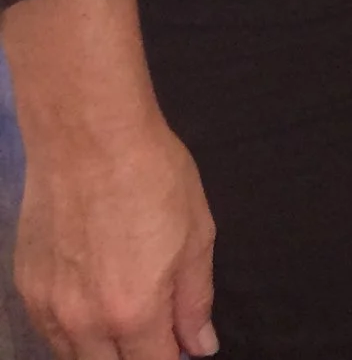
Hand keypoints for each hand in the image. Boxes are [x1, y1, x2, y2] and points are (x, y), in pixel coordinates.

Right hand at [14, 109, 216, 359]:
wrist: (88, 140)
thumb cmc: (154, 179)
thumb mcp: (197, 236)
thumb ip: (195, 300)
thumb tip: (199, 346)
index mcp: (134, 312)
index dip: (172, 358)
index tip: (181, 346)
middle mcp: (83, 321)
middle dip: (136, 359)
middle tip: (156, 335)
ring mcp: (47, 307)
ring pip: (73, 356)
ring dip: (102, 351)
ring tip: (126, 321)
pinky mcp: (25, 287)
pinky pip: (48, 331)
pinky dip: (72, 332)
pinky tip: (92, 305)